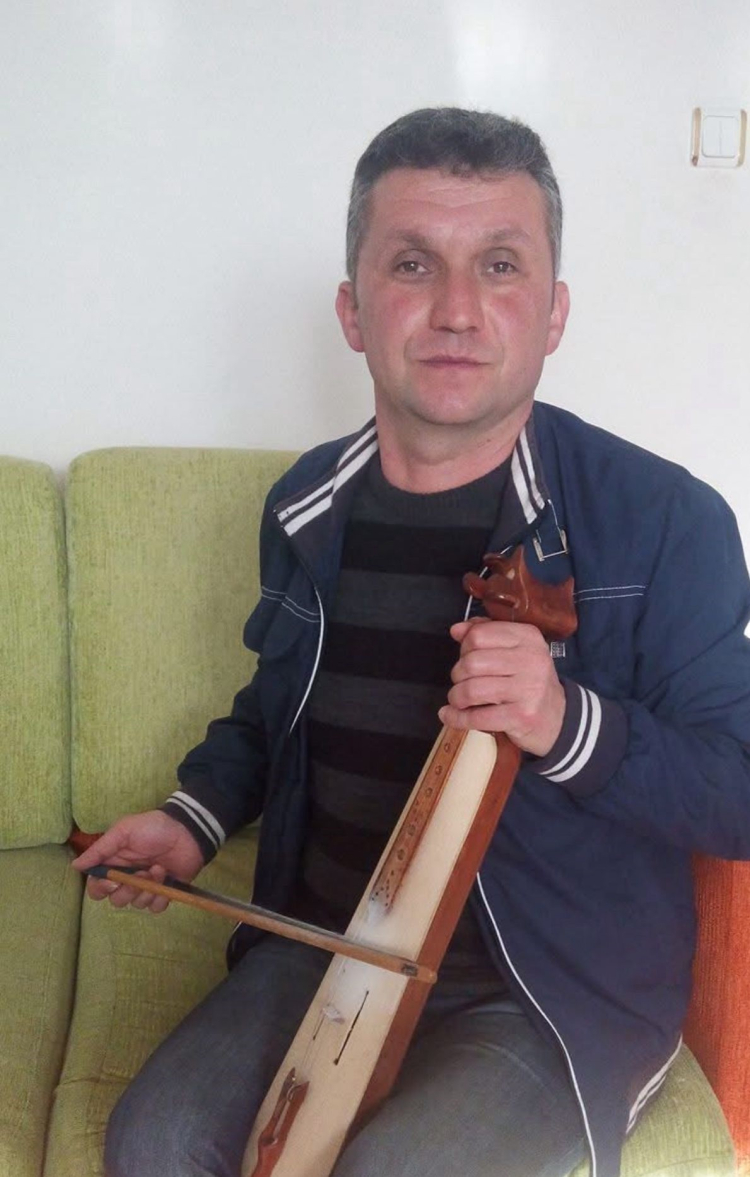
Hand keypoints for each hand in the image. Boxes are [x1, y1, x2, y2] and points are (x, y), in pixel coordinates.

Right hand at [71, 810, 204, 912]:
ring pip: (136, 905)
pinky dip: (160, 898)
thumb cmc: (153, 828)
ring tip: (158, 869)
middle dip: (127, 890)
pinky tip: (167, 881)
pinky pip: (155, 908)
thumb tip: (74, 866)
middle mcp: (128, 878)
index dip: (101, 888)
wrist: (187, 831)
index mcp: (114, 864)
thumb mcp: (123, 831)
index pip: (97, 887)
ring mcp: (146, 887)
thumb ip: (100, 850)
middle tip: (140, 874)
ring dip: (147, 890)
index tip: (112, 880)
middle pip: (116, 900)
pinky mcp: (164, 893)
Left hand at [438, 617, 565, 756]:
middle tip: (461, 682)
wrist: (558, 718)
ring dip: (456, 697)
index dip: (464, 648)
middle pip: (471, 662)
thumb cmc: (528, 681)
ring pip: (471, 690)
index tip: (466, 658)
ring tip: (458, 700)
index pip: (479, 635)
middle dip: (457, 674)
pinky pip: (477, 717)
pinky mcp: (522, 716)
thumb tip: (456, 630)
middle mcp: (531, 660)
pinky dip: (457, 718)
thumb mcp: (515, 651)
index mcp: (528, 637)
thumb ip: (485, 634)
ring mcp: (528, 689)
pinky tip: (450, 715)